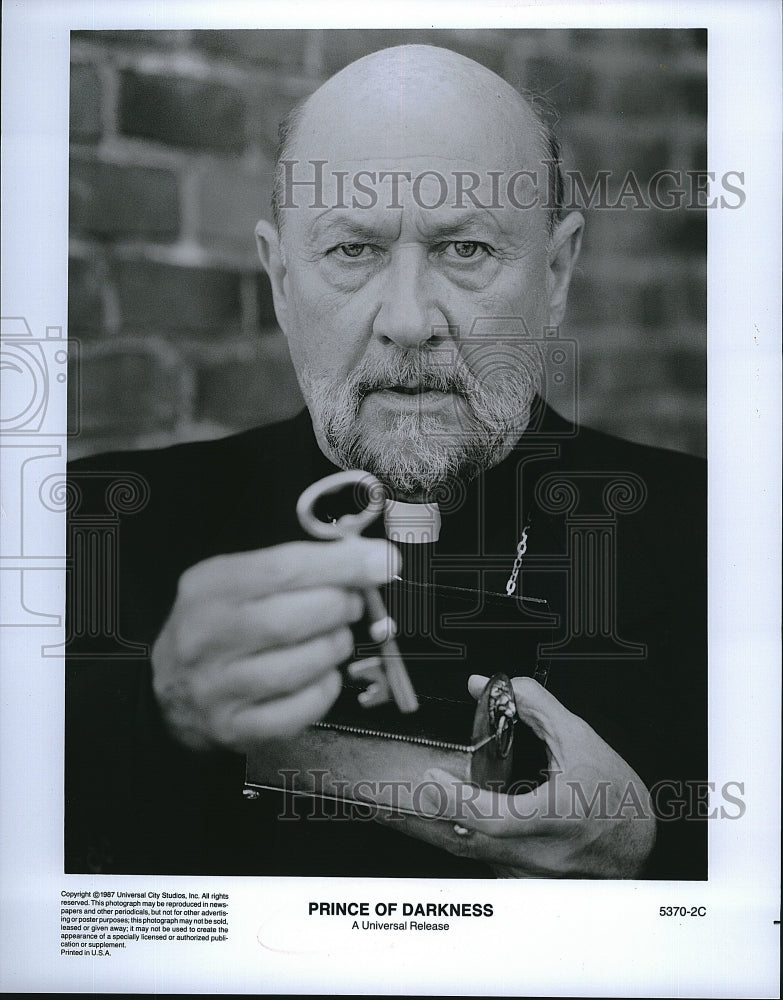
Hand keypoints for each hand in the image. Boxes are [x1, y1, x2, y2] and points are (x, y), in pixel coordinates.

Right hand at [151, 538, 399, 751]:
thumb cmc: (217, 625)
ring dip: (335, 647)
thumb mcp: (236, 580)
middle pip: (296, 618)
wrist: (168, 691)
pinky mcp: (236, 728)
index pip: (285, 568)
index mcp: (210, 588)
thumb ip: (295, 567)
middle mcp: (208, 637)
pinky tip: (320, 674)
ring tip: (332, 637)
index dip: (342, 565)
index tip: (383, 561)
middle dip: (340, 606)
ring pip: (304, 665)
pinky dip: (326, 688)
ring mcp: (219, 687)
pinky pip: (303, 708)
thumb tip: (369, 559)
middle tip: (350, 603)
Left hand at [379, 675, 655, 877]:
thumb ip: (532, 706)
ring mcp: (532, 874)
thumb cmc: (614, 794)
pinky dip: (472, 839)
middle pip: (470, 839)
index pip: (493, 817)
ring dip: (451, 826)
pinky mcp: (527, 884)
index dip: (456, 799)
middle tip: (416, 788)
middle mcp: (542, 853)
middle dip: (436, 812)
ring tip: (439, 800)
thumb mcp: (578, 738)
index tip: (434, 778)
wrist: (637, 842)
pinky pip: (487, 863)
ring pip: (475, 854)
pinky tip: (469, 821)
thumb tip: (486, 687)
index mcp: (555, 817)